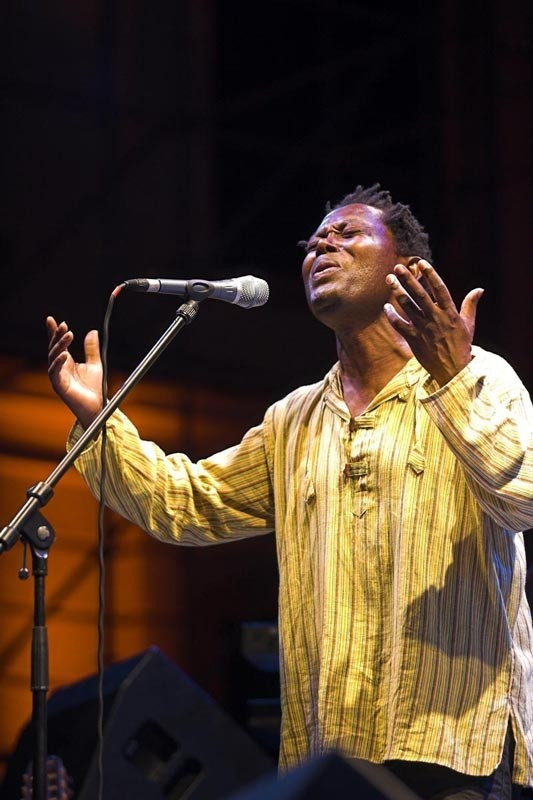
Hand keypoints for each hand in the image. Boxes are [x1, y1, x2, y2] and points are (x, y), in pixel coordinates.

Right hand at [47, 316, 103, 427]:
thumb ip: (92, 349)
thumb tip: (92, 331)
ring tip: (67, 335)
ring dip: (60, 346)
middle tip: (63, 325)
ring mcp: (58, 377)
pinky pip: (55, 373)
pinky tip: (64, 354)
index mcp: (66, 362)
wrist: (96, 406)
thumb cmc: (94, 388)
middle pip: (54, 348)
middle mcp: (60, 368)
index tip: (52, 319)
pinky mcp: (59, 386)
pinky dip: (58, 363)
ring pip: (53, 358)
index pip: (58, 344)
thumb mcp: (96, 364)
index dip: (54, 332)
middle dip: (57, 336)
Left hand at [383, 260, 483, 385]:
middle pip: (420, 294)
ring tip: (389, 279)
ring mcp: (423, 328)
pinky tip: (385, 307)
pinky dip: (392, 316)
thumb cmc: (461, 346)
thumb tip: (479, 289)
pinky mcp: (414, 339)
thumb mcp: (469, 325)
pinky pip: (400, 325)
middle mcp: (435, 318)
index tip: (421, 263)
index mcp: (450, 313)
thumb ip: (470, 305)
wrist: (453, 370)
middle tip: (398, 267)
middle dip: (408, 279)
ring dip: (397, 292)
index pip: (439, 289)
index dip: (430, 274)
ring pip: (407, 306)